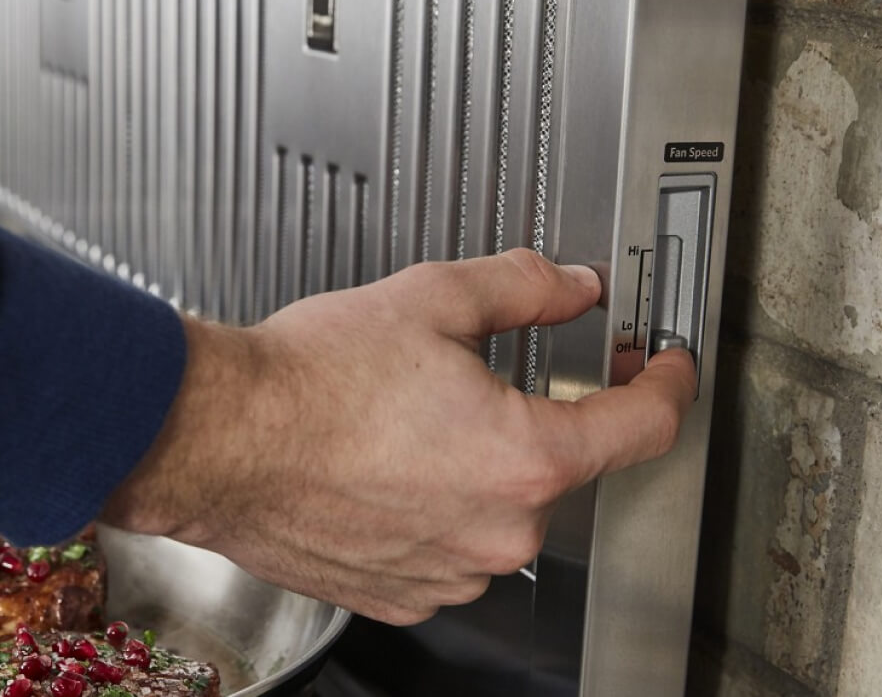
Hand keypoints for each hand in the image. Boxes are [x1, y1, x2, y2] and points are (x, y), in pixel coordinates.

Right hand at [100, 249, 696, 624]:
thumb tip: (571, 287)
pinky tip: (378, 470)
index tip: (661, 368)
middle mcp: (497, 533)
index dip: (664, 383)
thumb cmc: (306, 382)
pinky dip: (427, 511)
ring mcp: (446, 573)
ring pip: (494, 512)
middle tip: (469, 375)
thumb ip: (525, 288)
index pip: (644, 425)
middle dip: (531, 416)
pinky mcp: (398, 595)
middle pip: (556, 467)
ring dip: (472, 469)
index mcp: (526, 458)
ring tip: (400, 424)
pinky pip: (442, 548)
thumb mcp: (432, 299)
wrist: (218, 438)